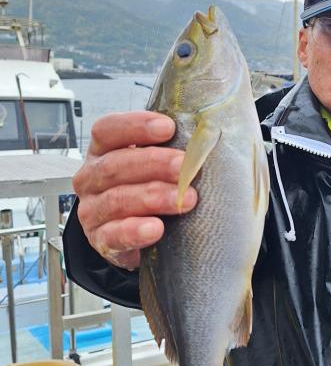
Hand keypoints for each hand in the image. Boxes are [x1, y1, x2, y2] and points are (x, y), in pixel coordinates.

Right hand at [72, 111, 197, 270]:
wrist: (140, 237)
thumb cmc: (149, 190)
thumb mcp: (154, 167)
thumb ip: (168, 151)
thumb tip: (203, 139)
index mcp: (103, 152)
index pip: (107, 130)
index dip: (135, 126)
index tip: (168, 128)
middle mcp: (91, 178)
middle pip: (114, 165)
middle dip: (153, 162)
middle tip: (183, 166)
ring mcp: (92, 211)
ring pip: (117, 199)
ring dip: (153, 197)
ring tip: (185, 199)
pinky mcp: (99, 240)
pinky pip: (113, 236)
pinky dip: (135, 231)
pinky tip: (156, 228)